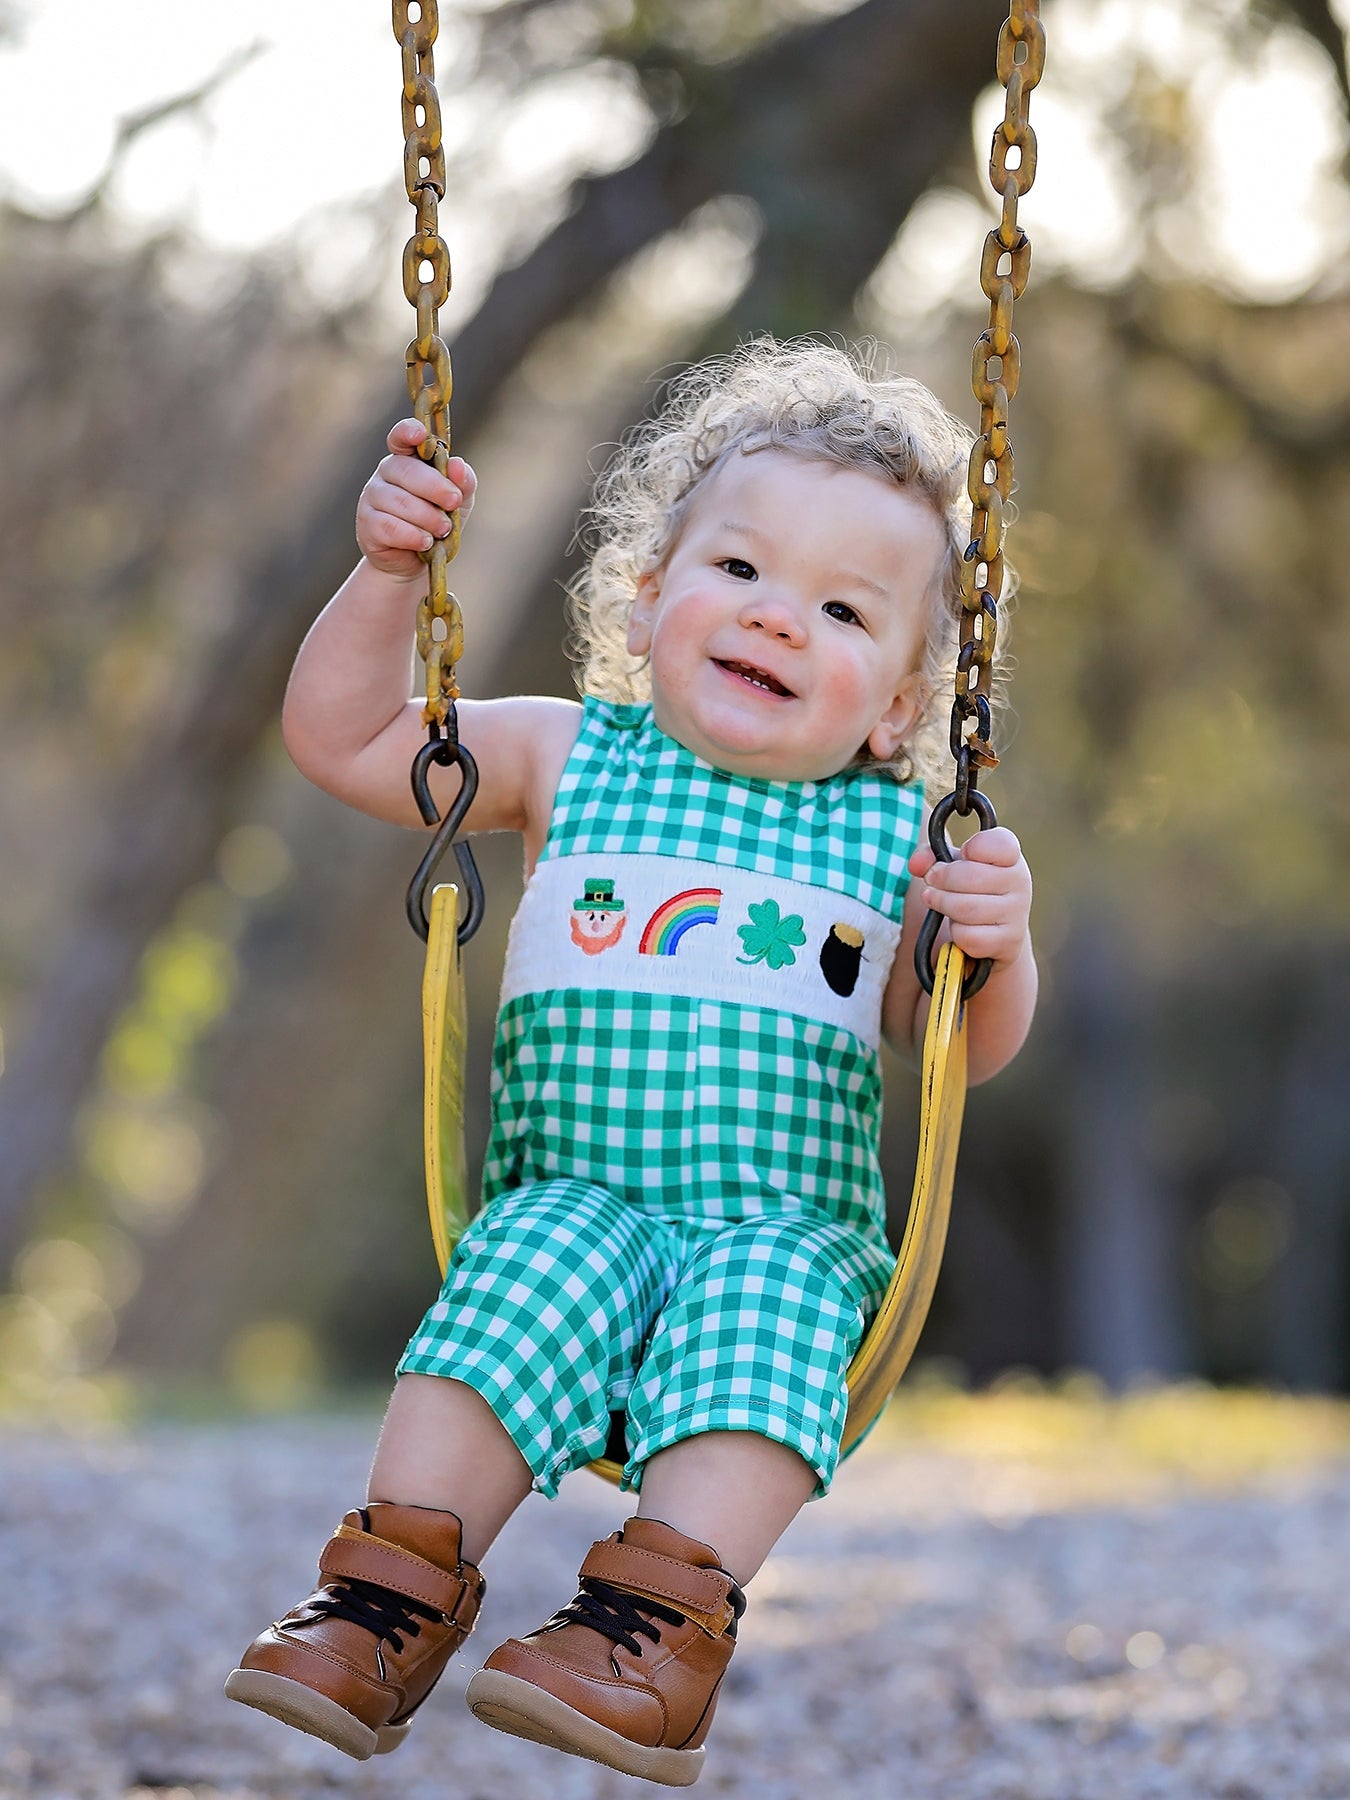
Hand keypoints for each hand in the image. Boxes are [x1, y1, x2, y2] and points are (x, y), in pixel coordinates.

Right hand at [355, 418, 477, 579]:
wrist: (417, 562)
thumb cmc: (437, 523)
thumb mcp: (459, 501)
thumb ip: (463, 482)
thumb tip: (457, 465)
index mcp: (408, 458)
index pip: (401, 437)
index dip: (408, 432)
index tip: (421, 435)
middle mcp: (386, 472)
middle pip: (407, 471)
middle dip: (436, 488)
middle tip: (454, 502)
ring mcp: (372, 497)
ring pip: (400, 502)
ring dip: (428, 518)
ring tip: (443, 530)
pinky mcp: (367, 524)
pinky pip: (390, 527)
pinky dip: (412, 536)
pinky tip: (425, 542)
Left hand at [909, 825, 1031, 969]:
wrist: (997, 935)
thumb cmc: (972, 891)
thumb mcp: (953, 867)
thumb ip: (931, 857)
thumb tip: (917, 864)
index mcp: (1010, 856)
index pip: (998, 842)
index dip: (972, 848)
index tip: (963, 854)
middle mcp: (1020, 881)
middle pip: (969, 876)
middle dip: (941, 879)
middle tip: (931, 880)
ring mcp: (1017, 913)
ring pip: (965, 908)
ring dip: (942, 904)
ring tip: (936, 900)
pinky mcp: (1009, 941)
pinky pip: (968, 936)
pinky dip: (956, 933)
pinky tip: (958, 927)